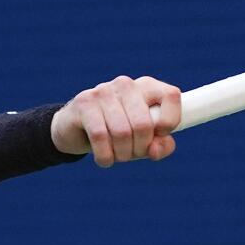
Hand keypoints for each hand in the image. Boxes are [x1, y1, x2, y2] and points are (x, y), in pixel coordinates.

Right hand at [50, 75, 181, 166]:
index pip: (171, 95)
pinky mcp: (84, 103)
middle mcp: (125, 84)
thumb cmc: (116, 133)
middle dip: (140, 149)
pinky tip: (104, 160)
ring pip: (122, 132)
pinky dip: (105, 156)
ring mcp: (103, 91)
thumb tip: (155, 151)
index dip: (171, 121)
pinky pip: (100, 135)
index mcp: (146, 86)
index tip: (160, 135)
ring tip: (117, 157)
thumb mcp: (142, 140)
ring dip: (122, 155)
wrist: (74, 128)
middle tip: (132, 155)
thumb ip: (160, 145)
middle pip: (144, 124)